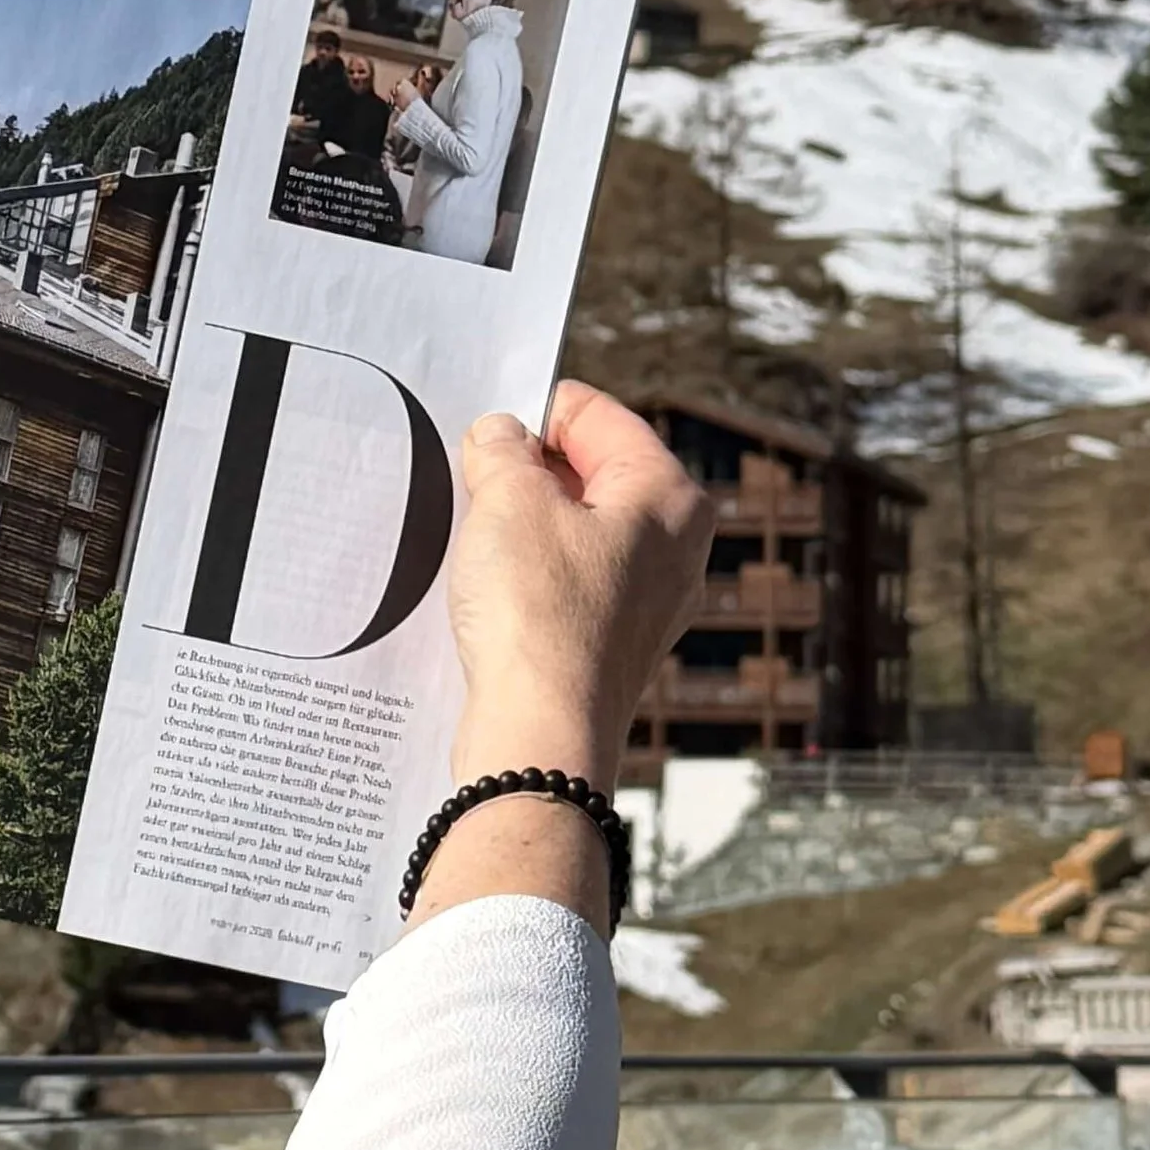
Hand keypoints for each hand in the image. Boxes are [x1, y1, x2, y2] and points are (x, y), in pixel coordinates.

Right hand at [445, 383, 713, 798]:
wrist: (541, 735)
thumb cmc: (538, 612)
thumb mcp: (507, 501)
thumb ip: (501, 450)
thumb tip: (500, 436)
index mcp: (667, 494)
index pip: (594, 414)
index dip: (531, 415)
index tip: (486, 436)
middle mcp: (675, 544)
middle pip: (590, 471)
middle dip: (527, 472)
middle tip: (475, 485)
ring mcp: (648, 599)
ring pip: (577, 529)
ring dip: (523, 525)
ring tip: (480, 541)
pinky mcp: (615, 643)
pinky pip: (570, 582)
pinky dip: (530, 575)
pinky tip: (493, 591)